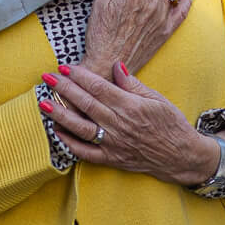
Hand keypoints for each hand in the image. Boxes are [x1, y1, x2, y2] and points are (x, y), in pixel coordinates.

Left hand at [41, 62, 220, 187]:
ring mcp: (114, 144)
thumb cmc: (170, 124)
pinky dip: (70, 143)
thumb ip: (132, 84)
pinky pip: (86, 153)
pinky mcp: (112, 159)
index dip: (80, 77)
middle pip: (86, 104)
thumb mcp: (156, 98)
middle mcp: (120, 125)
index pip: (99, 88)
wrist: (180, 155)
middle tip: (46, 77)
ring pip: (81, 128)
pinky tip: (57, 131)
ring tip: (43, 103)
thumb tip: (115, 65)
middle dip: (64, 90)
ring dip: (60, 115)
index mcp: (131, 107)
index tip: (64, 67)